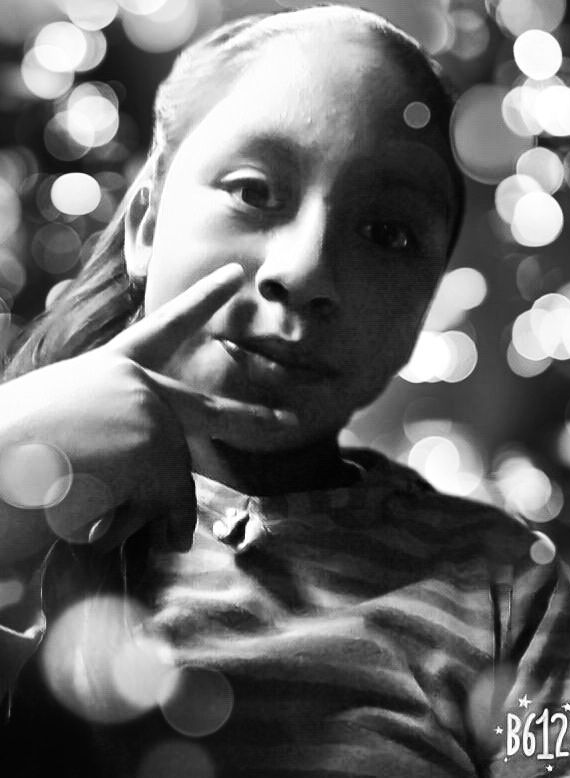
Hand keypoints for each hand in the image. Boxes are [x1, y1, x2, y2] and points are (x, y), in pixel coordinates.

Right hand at [0, 264, 294, 562]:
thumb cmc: (7, 450)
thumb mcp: (65, 424)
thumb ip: (117, 433)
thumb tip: (164, 484)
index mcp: (108, 368)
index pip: (164, 328)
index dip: (202, 300)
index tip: (235, 276)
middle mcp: (136, 383)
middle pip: (209, 411)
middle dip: (254, 420)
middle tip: (291, 421)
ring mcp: (148, 410)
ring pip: (173, 482)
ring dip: (141, 515)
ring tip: (86, 510)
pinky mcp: (153, 444)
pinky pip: (167, 508)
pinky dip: (140, 529)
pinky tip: (96, 522)